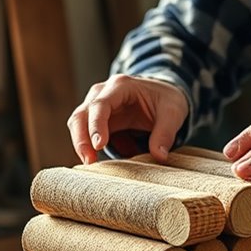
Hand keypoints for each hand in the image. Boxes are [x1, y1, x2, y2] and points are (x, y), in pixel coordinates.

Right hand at [67, 74, 188, 163]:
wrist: (162, 96)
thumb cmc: (166, 100)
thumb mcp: (173, 112)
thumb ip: (165, 133)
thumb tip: (159, 156)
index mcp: (121, 86)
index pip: (100, 105)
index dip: (96, 125)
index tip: (98, 146)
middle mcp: (103, 93)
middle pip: (80, 115)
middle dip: (81, 139)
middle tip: (89, 162)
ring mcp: (96, 106)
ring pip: (78, 125)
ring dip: (83, 146)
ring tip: (93, 164)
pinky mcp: (97, 120)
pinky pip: (87, 135)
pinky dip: (94, 149)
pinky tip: (112, 159)